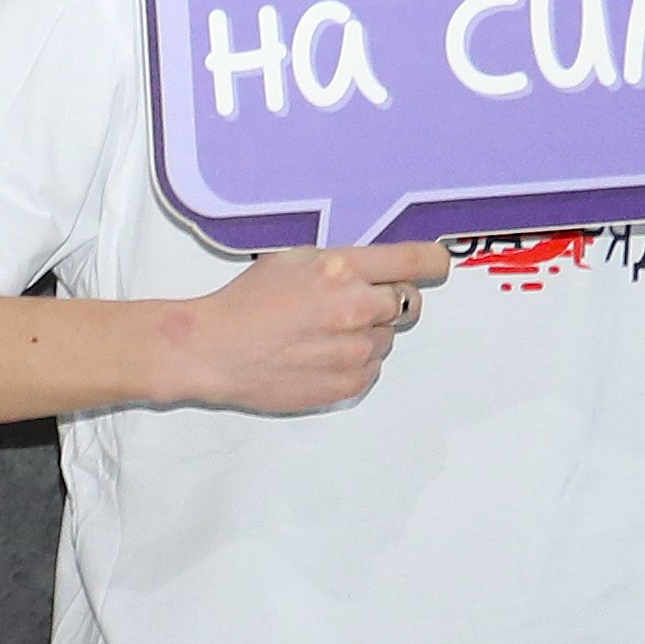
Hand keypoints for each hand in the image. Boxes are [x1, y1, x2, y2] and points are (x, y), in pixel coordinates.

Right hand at [156, 242, 451, 416]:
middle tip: (354, 306)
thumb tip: (376, 268)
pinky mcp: (347, 384)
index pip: (418, 262)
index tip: (434, 266)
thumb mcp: (290, 259)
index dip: (433, 263)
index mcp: (343, 269)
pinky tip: (318, 357)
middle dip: (388, 300)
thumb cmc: (243, 303)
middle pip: (408, 302)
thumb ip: (340, 261)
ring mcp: (355, 350)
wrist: (210, 351)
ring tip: (322, 336)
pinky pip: (372, 369)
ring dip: (367, 334)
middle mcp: (357, 308)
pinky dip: (353, 362)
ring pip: (388, 338)